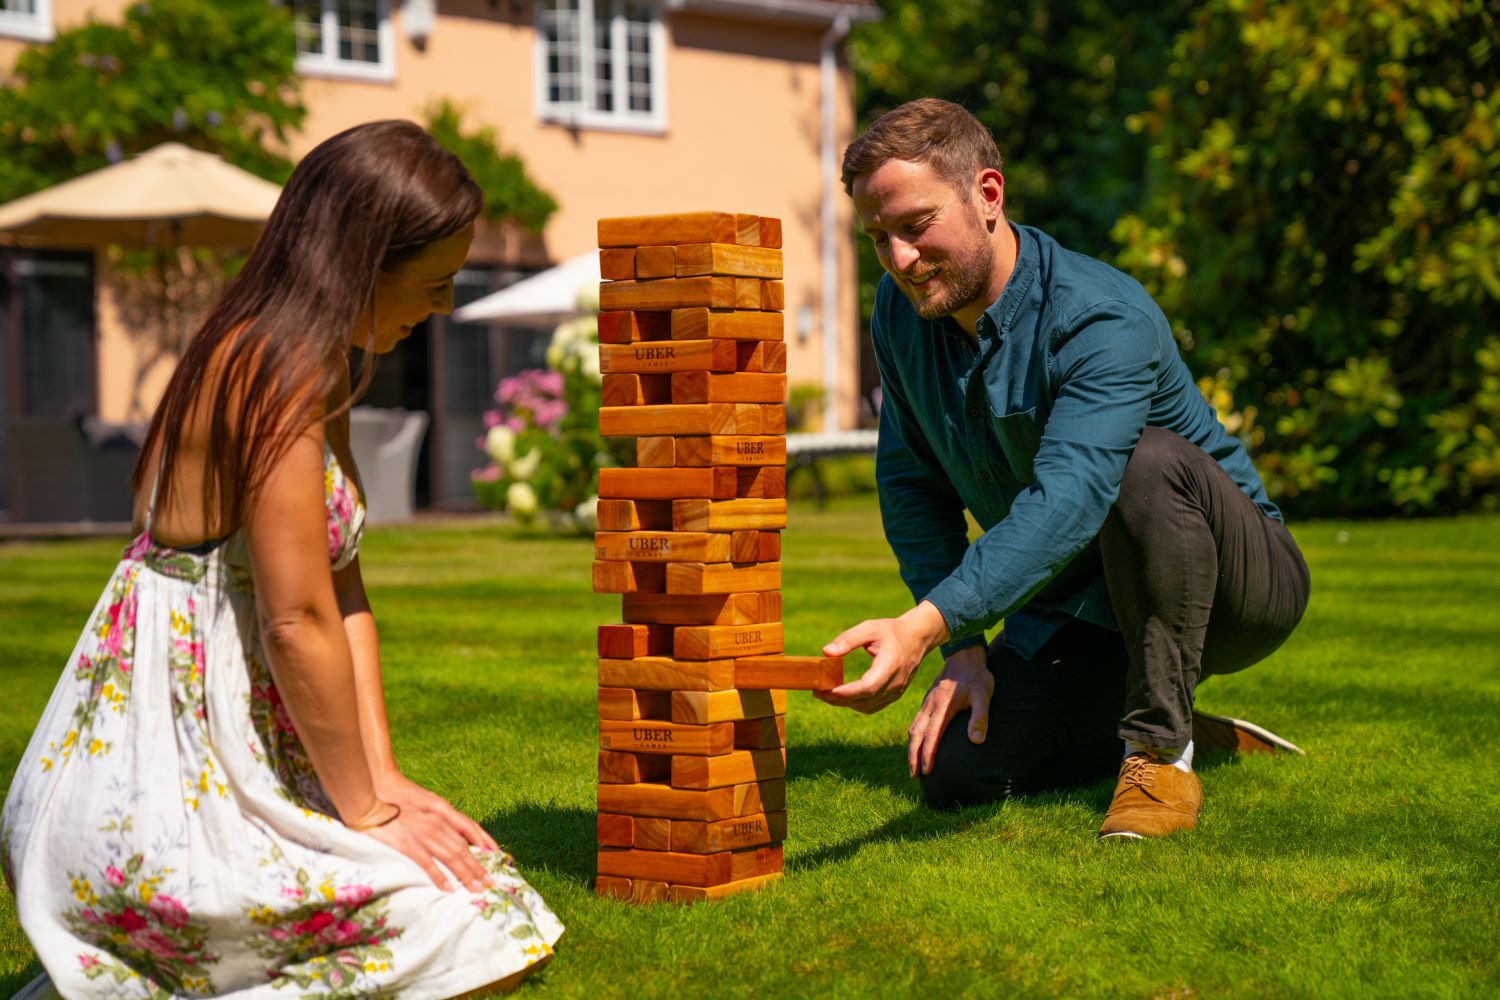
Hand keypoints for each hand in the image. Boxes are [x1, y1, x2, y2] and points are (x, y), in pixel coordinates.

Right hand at [359, 772, 497, 891]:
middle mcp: (437, 822)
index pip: (470, 828)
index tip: (497, 855)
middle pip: (463, 848)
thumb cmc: (397, 795)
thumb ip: (440, 814)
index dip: (485, 842)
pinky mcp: (407, 844)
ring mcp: (423, 833)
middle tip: (490, 882)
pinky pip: (428, 864)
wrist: (372, 791)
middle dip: (478, 867)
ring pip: (451, 857)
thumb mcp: (425, 800)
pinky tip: (448, 888)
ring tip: (477, 888)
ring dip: (466, 875)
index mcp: (442, 810)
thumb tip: (453, 832)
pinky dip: (440, 877)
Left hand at [814, 601, 949, 713]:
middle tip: (818, 693)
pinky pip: (873, 706)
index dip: (847, 692)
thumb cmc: (891, 631)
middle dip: (839, 700)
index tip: (826, 690)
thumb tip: (826, 652)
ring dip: (846, 703)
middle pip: (865, 700)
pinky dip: (856, 704)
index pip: (868, 687)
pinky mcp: (895, 695)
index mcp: (890, 665)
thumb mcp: (869, 628)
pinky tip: (843, 696)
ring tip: (826, 694)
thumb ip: (848, 639)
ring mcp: (897, 691)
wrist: (917, 638)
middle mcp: (895, 682)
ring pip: (867, 707)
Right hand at [906, 645, 992, 777]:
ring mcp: (927, 702)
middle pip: (916, 735)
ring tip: (913, 764)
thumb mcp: (983, 695)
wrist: (965, 654)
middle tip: (913, 775)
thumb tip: (976, 741)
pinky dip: (914, 735)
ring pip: (913, 728)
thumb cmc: (977, 676)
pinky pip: (916, 721)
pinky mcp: (928, 700)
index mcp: (942, 707)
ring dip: (911, 747)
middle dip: (913, 756)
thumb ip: (980, 718)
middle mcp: (931, 706)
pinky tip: (917, 741)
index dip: (928, 754)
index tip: (926, 771)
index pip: (932, 736)